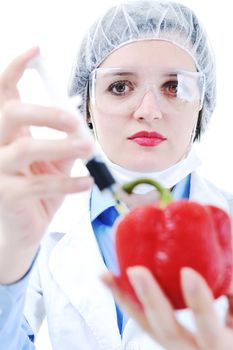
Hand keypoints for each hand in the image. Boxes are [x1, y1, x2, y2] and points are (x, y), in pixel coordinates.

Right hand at [0, 47, 92, 282]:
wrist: (25, 228)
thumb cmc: (40, 189)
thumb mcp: (54, 160)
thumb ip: (65, 140)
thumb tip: (83, 121)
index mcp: (8, 132)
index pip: (4, 92)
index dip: (16, 68)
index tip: (37, 51)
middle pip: (11, 113)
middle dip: (47, 113)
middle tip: (76, 123)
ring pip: (26, 148)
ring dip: (63, 147)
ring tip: (89, 151)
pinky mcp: (5, 196)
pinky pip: (39, 184)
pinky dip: (68, 182)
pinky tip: (87, 182)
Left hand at [102, 267, 232, 349]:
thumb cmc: (229, 334)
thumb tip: (225, 264)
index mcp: (219, 347)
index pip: (209, 329)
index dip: (198, 303)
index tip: (188, 273)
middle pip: (166, 330)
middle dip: (150, 299)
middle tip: (136, 270)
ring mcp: (173, 346)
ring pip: (145, 326)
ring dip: (125, 299)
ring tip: (106, 275)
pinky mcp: (161, 336)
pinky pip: (140, 320)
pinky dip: (125, 299)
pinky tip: (111, 280)